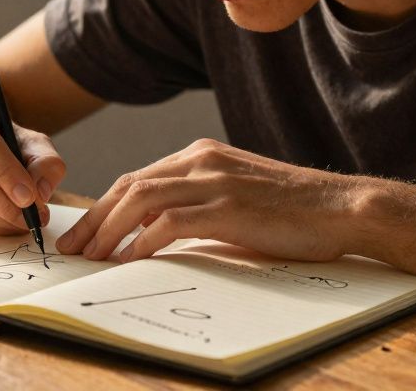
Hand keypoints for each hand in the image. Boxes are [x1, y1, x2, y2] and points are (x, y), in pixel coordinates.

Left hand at [55, 139, 366, 261]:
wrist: (341, 207)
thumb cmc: (292, 211)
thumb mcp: (235, 199)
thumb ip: (196, 207)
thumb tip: (153, 234)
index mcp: (201, 155)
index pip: (138, 178)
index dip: (105, 205)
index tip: (85, 231)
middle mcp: (202, 161)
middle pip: (130, 185)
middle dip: (95, 218)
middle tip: (74, 248)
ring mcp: (215, 181)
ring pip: (141, 199)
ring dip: (109, 230)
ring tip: (94, 257)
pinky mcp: (228, 206)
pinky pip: (170, 222)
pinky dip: (143, 241)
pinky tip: (131, 259)